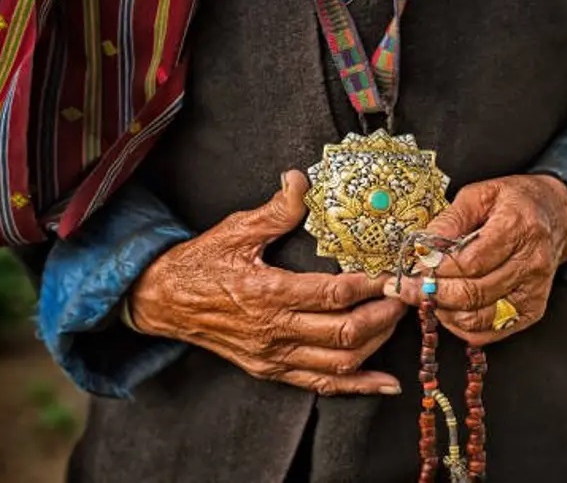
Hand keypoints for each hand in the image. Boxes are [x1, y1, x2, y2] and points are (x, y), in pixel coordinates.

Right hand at [130, 170, 405, 395]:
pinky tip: (385, 383)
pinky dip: (357, 386)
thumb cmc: (199, 263)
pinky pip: (321, 385)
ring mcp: (272, 356)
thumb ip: (275, 211)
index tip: (394, 273)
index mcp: (268, 293)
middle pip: (345, 333)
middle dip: (384, 315)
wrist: (161, 302)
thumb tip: (301, 181)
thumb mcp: (234, 230)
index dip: (372, 285)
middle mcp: (273, 331)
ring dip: (376, 344)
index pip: (334, 294)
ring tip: (397, 321)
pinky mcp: (270, 370)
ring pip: (339, 363)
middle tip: (405, 296)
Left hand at [385, 174, 566, 346]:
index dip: (437, 269)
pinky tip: (448, 311)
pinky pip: (491, 332)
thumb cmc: (515, 201)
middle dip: (433, 294)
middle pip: (473, 293)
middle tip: (408, 289)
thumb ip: (450, 220)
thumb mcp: (479, 194)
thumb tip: (423, 246)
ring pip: (479, 317)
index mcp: (517, 227)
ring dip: (444, 312)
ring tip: (425, 298)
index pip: (470, 261)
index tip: (414, 267)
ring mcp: (534, 290)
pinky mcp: (532, 310)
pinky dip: (463, 327)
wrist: (557, 215)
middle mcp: (530, 263)